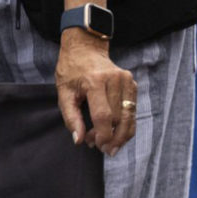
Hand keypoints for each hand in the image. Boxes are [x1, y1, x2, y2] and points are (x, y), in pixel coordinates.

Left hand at [56, 29, 136, 153]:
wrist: (85, 49)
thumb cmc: (71, 72)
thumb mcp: (63, 93)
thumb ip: (71, 117)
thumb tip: (79, 140)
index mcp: (94, 81)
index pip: (103, 115)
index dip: (102, 135)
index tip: (96, 146)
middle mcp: (114, 79)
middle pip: (118, 118)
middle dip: (110, 137)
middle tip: (101, 148)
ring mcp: (126, 80)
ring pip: (129, 117)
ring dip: (121, 135)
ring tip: (110, 146)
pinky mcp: (133, 83)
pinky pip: (132, 111)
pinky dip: (126, 125)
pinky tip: (116, 134)